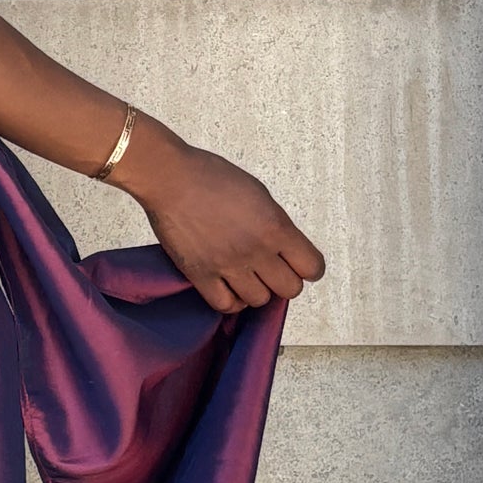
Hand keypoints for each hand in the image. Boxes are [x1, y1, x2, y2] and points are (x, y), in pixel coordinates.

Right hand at [116, 120, 325, 313]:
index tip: (298, 264)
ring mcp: (228, 265)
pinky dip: (232, 301)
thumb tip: (281, 246)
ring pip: (259, 300)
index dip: (308, 268)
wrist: (170, 179)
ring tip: (246, 277)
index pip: (312, 267)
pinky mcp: (200, 275)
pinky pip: (225, 305)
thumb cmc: (211, 177)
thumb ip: (275, 223)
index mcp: (276, 227)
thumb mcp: (259, 193)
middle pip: (290, 289)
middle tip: (270, 270)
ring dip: (256, 290)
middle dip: (283, 280)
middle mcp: (256, 251)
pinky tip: (228, 287)